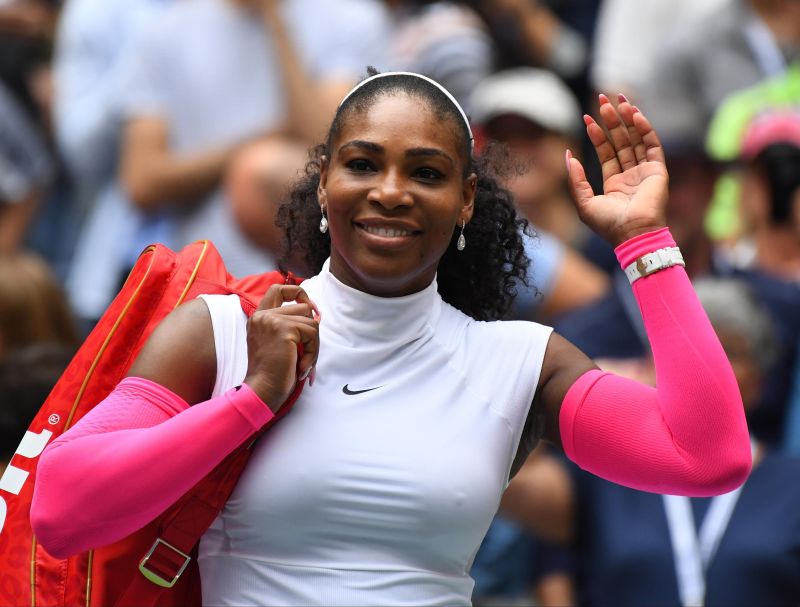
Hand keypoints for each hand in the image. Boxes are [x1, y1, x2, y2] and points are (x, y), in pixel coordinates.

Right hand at [243, 284, 319, 411]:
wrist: (262, 391)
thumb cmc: (273, 374)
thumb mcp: (281, 343)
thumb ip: (292, 326)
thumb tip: (318, 314)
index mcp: (259, 318)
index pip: (278, 289)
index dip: (298, 293)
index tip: (311, 309)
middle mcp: (262, 315)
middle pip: (303, 307)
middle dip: (312, 330)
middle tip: (308, 352)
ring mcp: (272, 320)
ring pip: (311, 321)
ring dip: (314, 345)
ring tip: (303, 363)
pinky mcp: (284, 329)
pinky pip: (313, 334)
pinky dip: (313, 353)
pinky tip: (301, 367)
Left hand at [566, 94, 668, 246]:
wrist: (632, 235)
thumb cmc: (608, 224)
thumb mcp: (584, 201)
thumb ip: (576, 178)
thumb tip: (568, 154)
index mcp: (615, 183)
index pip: (606, 152)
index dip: (597, 134)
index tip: (586, 118)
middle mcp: (631, 175)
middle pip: (621, 141)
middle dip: (612, 120)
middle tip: (602, 99)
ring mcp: (645, 171)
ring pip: (635, 139)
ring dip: (627, 119)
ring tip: (617, 100)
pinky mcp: (658, 170)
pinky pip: (652, 144)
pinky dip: (644, 128)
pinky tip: (634, 114)